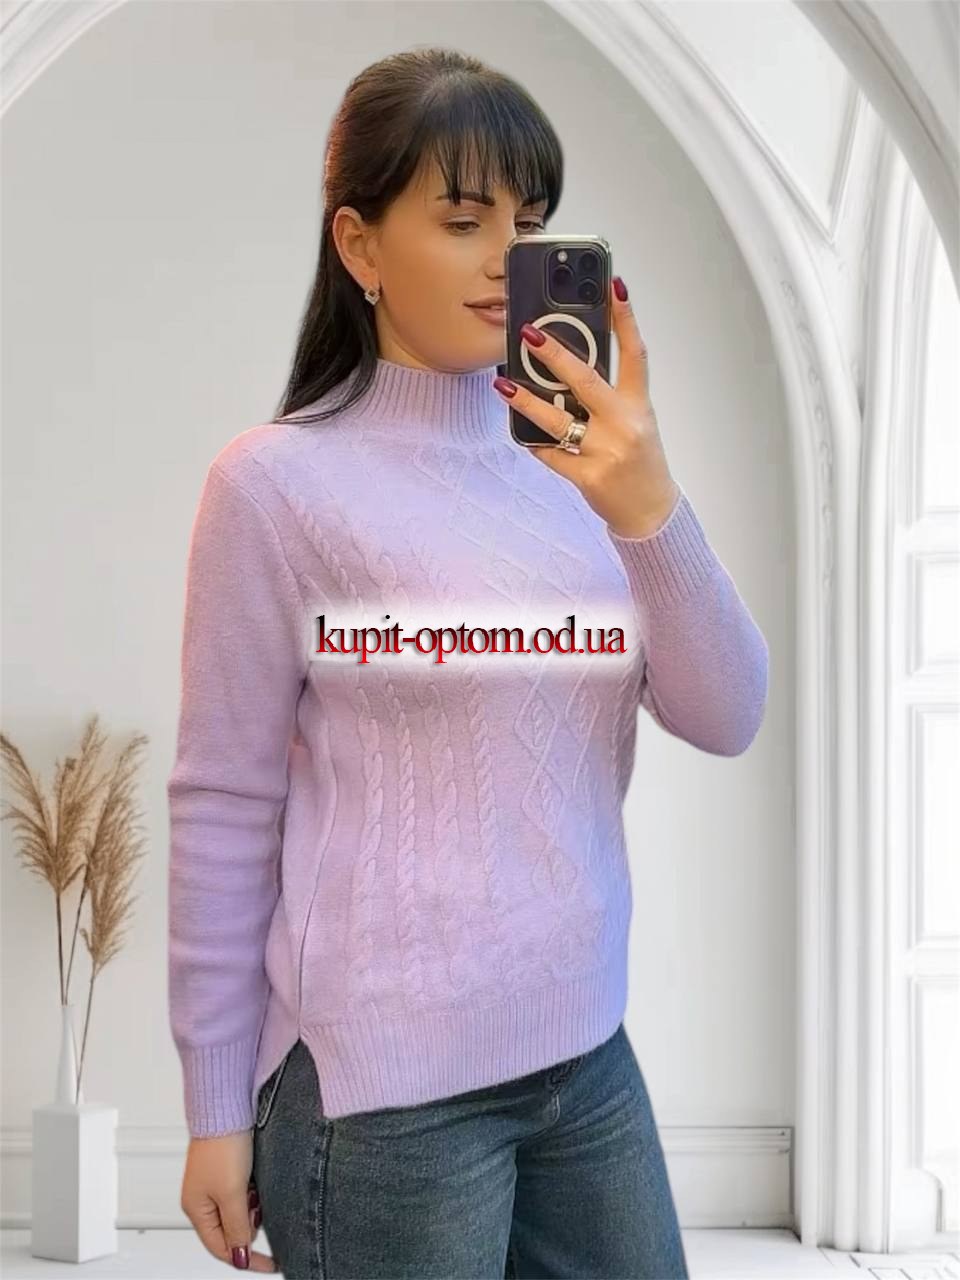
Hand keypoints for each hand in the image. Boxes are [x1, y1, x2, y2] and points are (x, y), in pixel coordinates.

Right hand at [180, 1131, 276, 1270]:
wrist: (225, 1107)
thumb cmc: (222, 1144)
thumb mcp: (233, 1193)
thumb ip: (238, 1226)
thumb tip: (240, 1255)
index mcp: (196, 1209)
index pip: (221, 1248)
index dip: (246, 1259)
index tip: (270, 1265)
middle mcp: (203, 1198)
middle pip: (230, 1231)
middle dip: (249, 1226)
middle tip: (260, 1211)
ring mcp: (215, 1183)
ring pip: (239, 1211)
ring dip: (252, 1208)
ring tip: (256, 1189)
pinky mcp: (228, 1169)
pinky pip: (243, 1193)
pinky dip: (253, 1193)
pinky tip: (257, 1180)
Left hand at [493, 276, 680, 538]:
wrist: (650, 511)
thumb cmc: (639, 460)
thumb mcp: (636, 421)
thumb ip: (609, 396)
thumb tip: (566, 369)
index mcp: (639, 405)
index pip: (635, 353)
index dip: (626, 317)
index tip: (614, 284)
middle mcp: (625, 424)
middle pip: (587, 381)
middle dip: (556, 356)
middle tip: (529, 333)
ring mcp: (606, 452)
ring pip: (559, 420)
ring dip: (526, 401)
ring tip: (502, 384)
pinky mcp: (589, 477)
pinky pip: (552, 454)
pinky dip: (535, 443)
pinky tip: (521, 432)